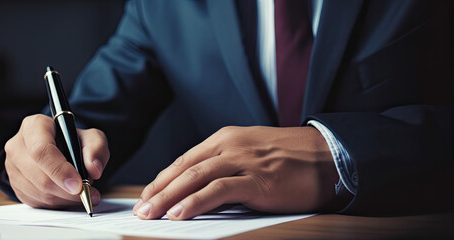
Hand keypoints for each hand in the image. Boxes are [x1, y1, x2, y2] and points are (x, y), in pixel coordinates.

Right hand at [4, 114, 109, 208]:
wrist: (61, 150)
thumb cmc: (73, 142)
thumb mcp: (92, 137)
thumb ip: (96, 148)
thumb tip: (93, 168)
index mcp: (34, 126)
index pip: (41, 151)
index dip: (60, 170)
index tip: (78, 184)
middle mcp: (17, 145)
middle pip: (41, 177)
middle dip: (67, 191)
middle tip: (88, 193)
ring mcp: (12, 167)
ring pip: (39, 193)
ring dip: (65, 198)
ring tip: (82, 193)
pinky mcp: (15, 185)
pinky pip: (37, 202)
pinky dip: (57, 203)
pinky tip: (68, 195)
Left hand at [133, 126, 337, 219]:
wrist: (331, 156)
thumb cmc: (292, 158)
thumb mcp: (251, 154)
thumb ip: (225, 166)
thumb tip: (198, 188)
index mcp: (226, 139)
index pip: (184, 160)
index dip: (162, 179)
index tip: (146, 195)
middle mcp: (230, 145)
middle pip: (183, 168)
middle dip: (158, 190)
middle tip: (140, 209)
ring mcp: (243, 161)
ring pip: (195, 177)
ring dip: (169, 197)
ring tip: (151, 214)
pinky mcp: (257, 180)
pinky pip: (218, 191)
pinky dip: (195, 202)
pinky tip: (180, 213)